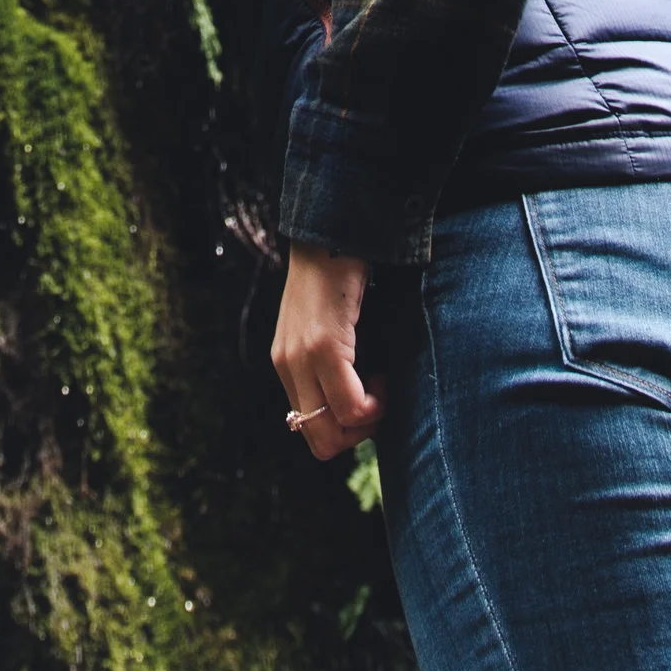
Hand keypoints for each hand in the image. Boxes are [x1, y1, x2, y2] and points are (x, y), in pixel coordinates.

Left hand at [272, 240, 383, 462]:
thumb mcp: (328, 324)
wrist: (334, 228)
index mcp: (288, 364)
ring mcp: (302, 356)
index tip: (368, 397)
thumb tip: (359, 403)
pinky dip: (374, 403)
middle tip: (378, 399)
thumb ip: (333, 362)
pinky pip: (349, 405)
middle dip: (357, 434)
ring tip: (381, 383)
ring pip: (334, 432)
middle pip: (321, 443)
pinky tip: (383, 374)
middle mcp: (288, 365)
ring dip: (367, 420)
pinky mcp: (323, 344)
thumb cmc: (342, 276)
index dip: (347, 429)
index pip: (311, 431)